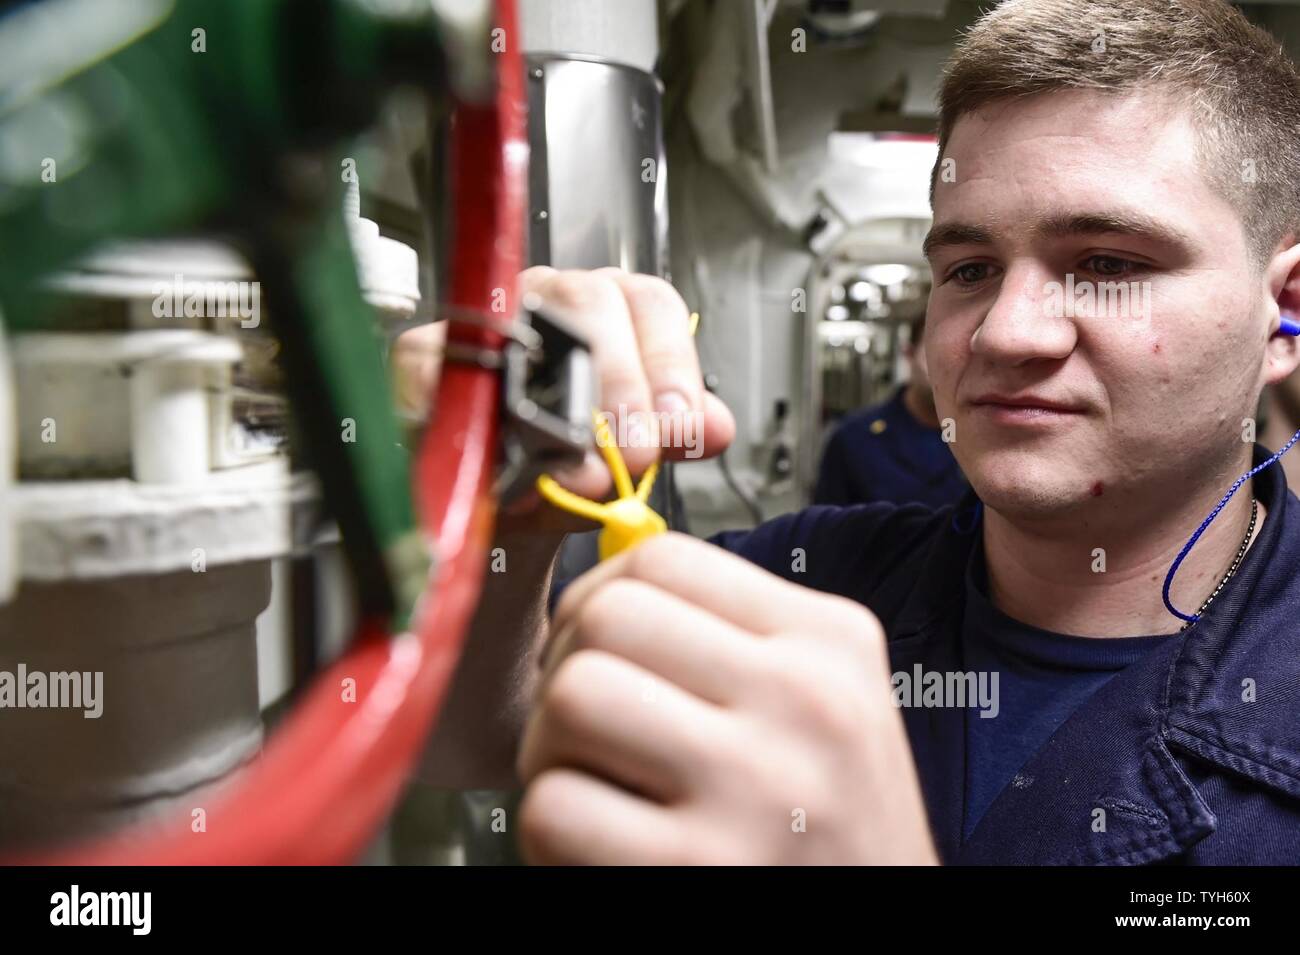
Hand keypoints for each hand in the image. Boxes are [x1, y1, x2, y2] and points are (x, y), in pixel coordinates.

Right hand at [391, 267, 735, 531]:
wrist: (497, 519)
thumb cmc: (563, 471)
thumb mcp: (627, 460)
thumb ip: (673, 439)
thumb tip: (716, 425)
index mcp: (612, 315)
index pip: (650, 303)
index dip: (671, 364)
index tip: (682, 425)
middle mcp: (550, 302)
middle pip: (592, 301)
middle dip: (622, 384)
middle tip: (634, 453)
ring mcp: (486, 323)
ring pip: (522, 327)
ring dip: (553, 405)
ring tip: (576, 470)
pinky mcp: (424, 356)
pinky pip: (438, 366)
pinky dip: (471, 413)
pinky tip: (496, 459)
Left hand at [516, 533, 939, 864]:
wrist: (882, 942)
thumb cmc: (834, 831)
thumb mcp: (828, 706)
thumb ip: (734, 637)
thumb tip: (605, 586)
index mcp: (832, 643)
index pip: (663, 558)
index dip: (598, 597)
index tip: (598, 647)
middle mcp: (805, 701)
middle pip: (608, 616)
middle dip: (566, 669)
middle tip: (587, 727)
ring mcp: (754, 788)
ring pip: (571, 696)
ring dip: (551, 747)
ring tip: (594, 784)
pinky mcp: (694, 871)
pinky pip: (555, 806)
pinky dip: (552, 831)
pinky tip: (601, 847)